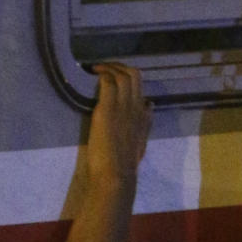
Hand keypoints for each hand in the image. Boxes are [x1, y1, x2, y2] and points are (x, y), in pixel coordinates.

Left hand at [86, 63, 150, 188]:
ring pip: (123, 75)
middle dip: (121, 68)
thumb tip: (148, 112)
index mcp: (144, 118)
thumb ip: (143, 128)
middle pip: (135, 76)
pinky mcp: (108, 108)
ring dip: (110, 67)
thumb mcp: (140, 145)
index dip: (132, 84)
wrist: (115, 173)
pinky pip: (108, 82)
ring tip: (98, 67)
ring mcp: (124, 106)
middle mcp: (137, 108)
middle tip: (107, 68)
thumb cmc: (123, 166)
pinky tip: (93, 73)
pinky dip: (102, 74)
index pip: (143, 93)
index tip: (120, 82)